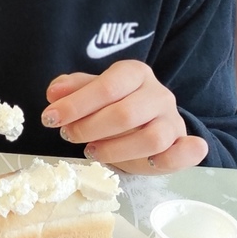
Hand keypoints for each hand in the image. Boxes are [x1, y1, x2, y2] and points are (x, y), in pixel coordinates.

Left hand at [43, 61, 207, 172]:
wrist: (147, 120)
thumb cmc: (113, 104)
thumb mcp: (91, 90)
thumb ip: (72, 89)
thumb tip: (54, 93)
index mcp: (135, 74)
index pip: (107, 86)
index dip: (76, 104)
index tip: (50, 118)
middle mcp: (159, 95)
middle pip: (126, 113)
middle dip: (90, 128)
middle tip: (69, 135)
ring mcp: (173, 121)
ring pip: (151, 139)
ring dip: (116, 150)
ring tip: (92, 151)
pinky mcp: (182, 145)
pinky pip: (187, 153)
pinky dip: (171, 160)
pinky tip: (149, 163)